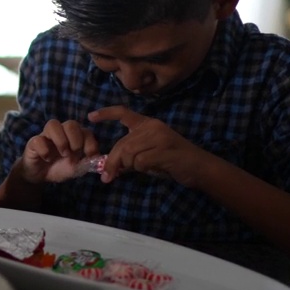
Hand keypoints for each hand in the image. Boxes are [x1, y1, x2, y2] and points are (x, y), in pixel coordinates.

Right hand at [15, 118, 100, 184]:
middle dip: (76, 139)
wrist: (40, 175)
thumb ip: (87, 162)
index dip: (90, 141)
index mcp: (73, 137)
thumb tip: (99, 158)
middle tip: (74, 152)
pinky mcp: (33, 142)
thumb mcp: (77, 168)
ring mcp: (45, 135)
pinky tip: (47, 159)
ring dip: (61, 140)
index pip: (85, 131)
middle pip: (70, 123)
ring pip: (53, 124)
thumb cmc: (60, 168)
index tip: (90, 155)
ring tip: (63, 154)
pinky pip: (38, 139)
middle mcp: (60, 132)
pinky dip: (44, 150)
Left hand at [88, 106, 205, 185]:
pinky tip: (155, 168)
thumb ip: (130, 155)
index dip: (106, 114)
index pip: (124, 113)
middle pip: (122, 144)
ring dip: (130, 166)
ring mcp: (159, 137)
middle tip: (108, 176)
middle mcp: (152, 126)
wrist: (200, 167)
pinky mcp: (163, 149)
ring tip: (143, 169)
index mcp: (148, 124)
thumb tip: (109, 166)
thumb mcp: (148, 154)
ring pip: (129, 153)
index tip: (90, 117)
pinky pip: (140, 162)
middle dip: (113, 162)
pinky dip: (142, 169)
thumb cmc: (172, 161)